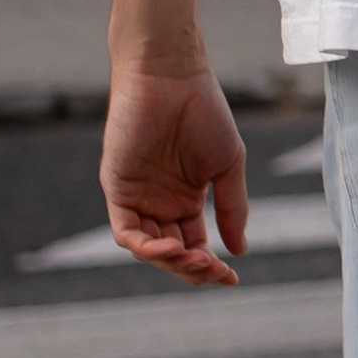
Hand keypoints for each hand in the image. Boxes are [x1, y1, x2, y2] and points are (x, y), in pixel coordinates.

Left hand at [100, 65, 249, 287]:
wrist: (173, 77)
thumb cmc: (204, 113)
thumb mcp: (227, 166)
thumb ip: (231, 207)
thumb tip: (239, 250)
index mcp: (185, 200)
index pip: (195, 246)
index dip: (211, 267)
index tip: (232, 279)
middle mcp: (159, 203)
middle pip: (171, 253)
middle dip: (192, 269)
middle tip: (213, 271)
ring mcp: (137, 197)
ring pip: (148, 247)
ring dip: (170, 261)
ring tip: (195, 260)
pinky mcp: (117, 187)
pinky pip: (126, 230)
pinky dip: (145, 245)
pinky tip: (170, 246)